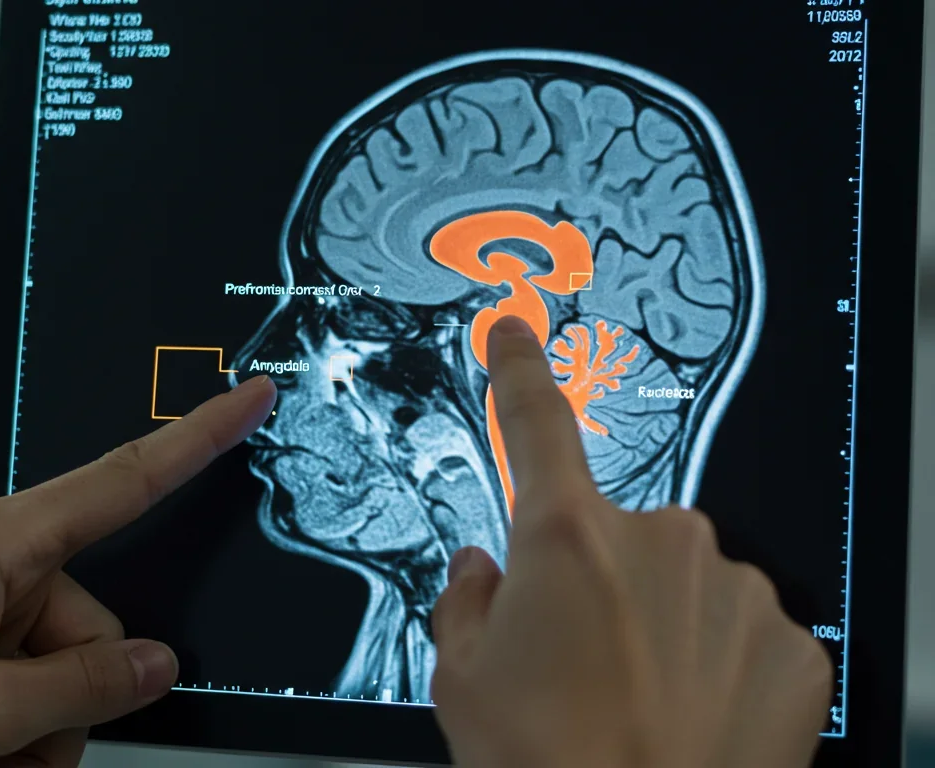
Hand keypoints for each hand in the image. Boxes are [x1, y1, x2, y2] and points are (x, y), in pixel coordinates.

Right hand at [430, 316, 832, 767]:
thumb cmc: (545, 765)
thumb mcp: (459, 678)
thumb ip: (466, 601)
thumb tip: (483, 571)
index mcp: (566, 539)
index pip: (536, 426)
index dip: (519, 371)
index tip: (516, 331)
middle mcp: (660, 542)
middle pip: (615, 536)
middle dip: (594, 582)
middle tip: (572, 660)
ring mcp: (736, 591)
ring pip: (683, 584)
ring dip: (658, 624)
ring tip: (629, 702)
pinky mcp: (793, 645)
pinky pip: (740, 631)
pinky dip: (715, 664)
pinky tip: (687, 716)